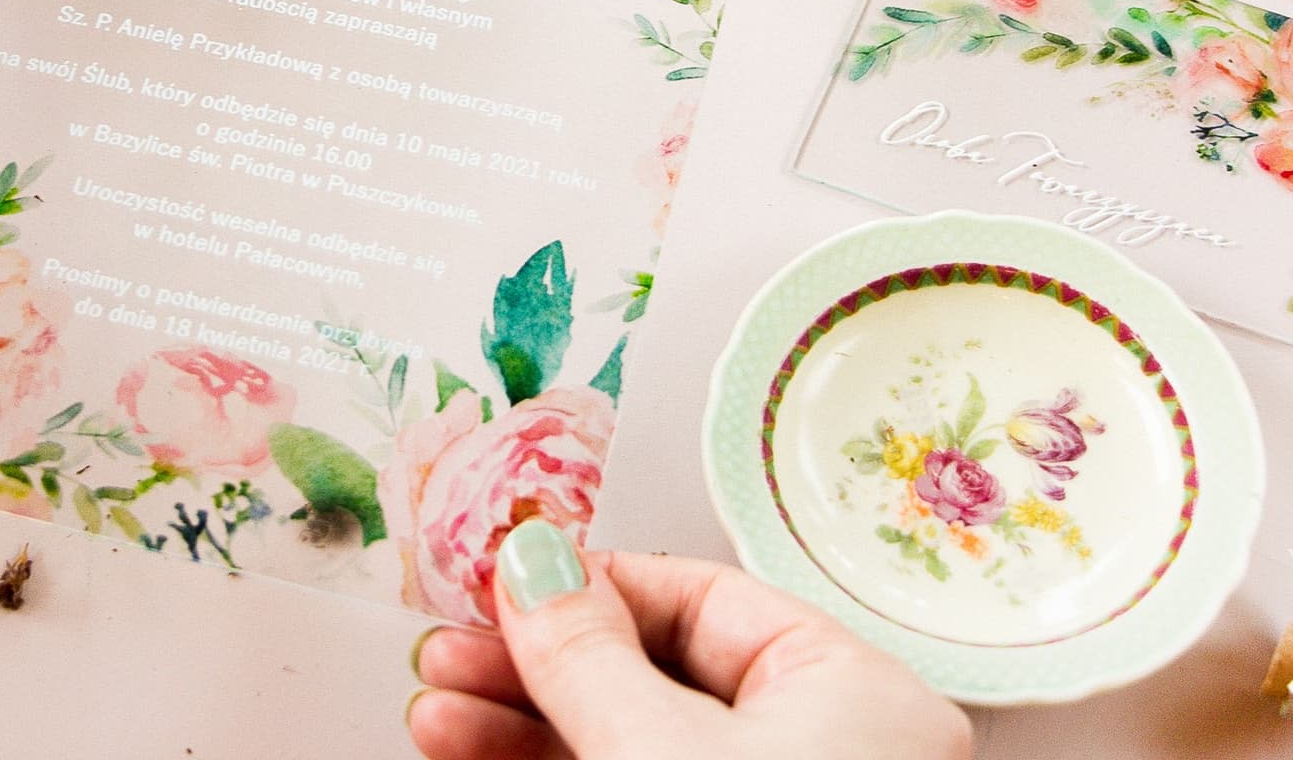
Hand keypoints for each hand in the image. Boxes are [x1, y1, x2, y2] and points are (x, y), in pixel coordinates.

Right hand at [408, 521, 971, 759]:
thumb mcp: (663, 753)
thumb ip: (588, 653)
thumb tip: (530, 554)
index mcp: (858, 697)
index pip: (702, 600)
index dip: (587, 582)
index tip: (500, 575)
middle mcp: (826, 747)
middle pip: (652, 669)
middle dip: (533, 659)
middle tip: (447, 643)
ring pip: (626, 736)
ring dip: (520, 718)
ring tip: (433, 705)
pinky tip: (474, 748)